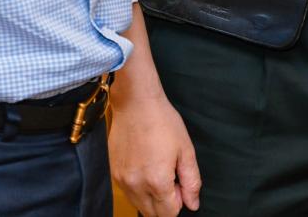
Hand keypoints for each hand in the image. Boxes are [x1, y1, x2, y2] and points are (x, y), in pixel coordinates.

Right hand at [109, 90, 201, 214]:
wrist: (136, 102)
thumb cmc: (162, 121)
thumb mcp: (186, 149)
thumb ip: (191, 181)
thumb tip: (193, 204)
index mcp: (157, 181)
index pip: (169, 214)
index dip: (180, 202)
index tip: (181, 184)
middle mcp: (136, 185)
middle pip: (152, 214)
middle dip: (165, 204)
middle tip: (171, 179)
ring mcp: (122, 180)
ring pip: (139, 206)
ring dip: (151, 199)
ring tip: (158, 171)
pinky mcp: (114, 173)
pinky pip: (128, 193)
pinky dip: (138, 189)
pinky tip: (145, 167)